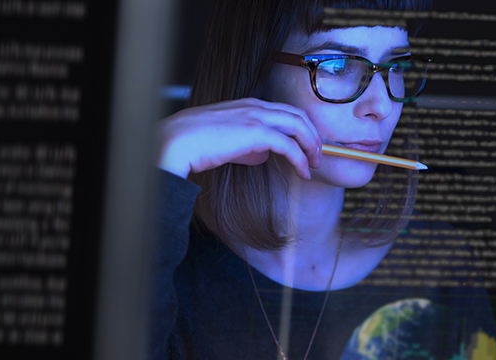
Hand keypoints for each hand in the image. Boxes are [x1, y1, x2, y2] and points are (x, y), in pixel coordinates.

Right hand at [158, 98, 322, 179]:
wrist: (178, 141)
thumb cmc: (195, 143)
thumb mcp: (227, 142)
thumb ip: (247, 146)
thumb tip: (263, 155)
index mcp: (249, 105)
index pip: (286, 112)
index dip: (301, 129)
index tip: (307, 147)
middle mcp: (256, 106)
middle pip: (298, 116)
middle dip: (313, 136)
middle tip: (317, 156)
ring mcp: (257, 117)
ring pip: (299, 126)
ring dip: (311, 146)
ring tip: (314, 165)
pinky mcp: (256, 133)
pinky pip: (289, 145)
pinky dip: (300, 159)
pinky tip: (303, 172)